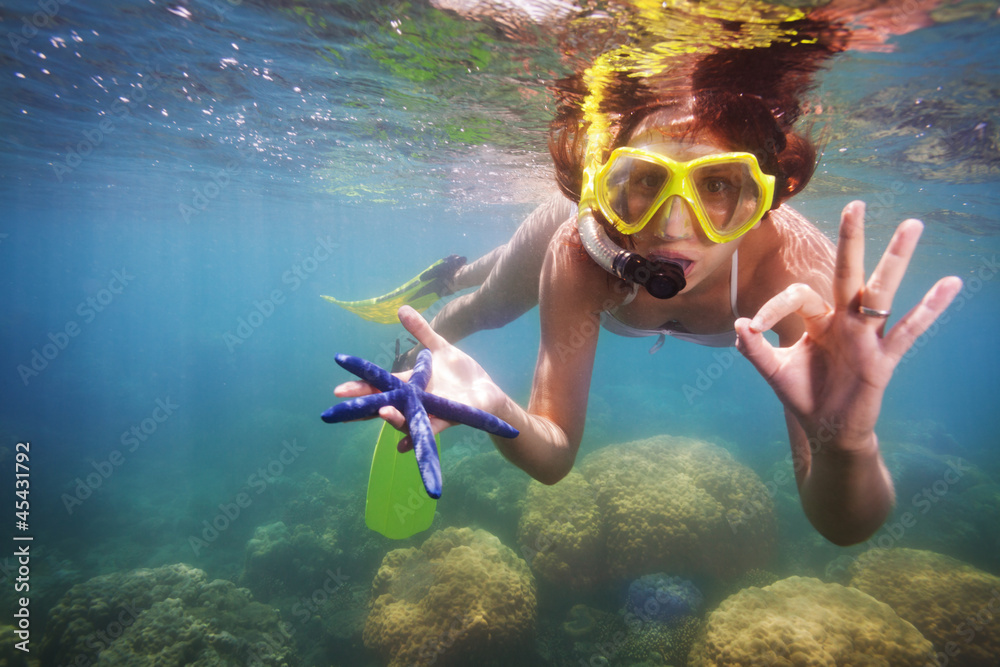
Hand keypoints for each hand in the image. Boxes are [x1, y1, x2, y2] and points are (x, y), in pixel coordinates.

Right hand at [334, 305, 506, 450]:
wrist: (486, 390)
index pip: (381, 384)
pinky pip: (430, 430)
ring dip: (393, 418)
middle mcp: (415, 399)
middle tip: (342, 404)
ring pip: (406, 418)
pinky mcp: (448, 419)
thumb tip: (401, 308)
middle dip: (365, 403)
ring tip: (382, 411)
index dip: (361, 385)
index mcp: (411, 383)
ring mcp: (430, 411)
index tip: (338, 388)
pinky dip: (416, 437)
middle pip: (386, 402)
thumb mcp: (440, 347)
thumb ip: (421, 330)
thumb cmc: (461, 372)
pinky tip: (402, 445)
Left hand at [735, 201, 962, 448]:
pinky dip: (930, 308)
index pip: (799, 295)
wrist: (826, 430)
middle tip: (855, 205)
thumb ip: (754, 350)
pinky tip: (951, 284)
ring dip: (895, 259)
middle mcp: (843, 320)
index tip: (754, 327)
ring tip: (912, 225)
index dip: (775, 306)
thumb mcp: (774, 372)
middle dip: (851, 240)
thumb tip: (740, 324)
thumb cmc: (803, 395)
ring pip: (881, 291)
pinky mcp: (883, 359)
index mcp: (817, 319)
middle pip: (847, 273)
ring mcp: (866, 336)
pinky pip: (909, 330)